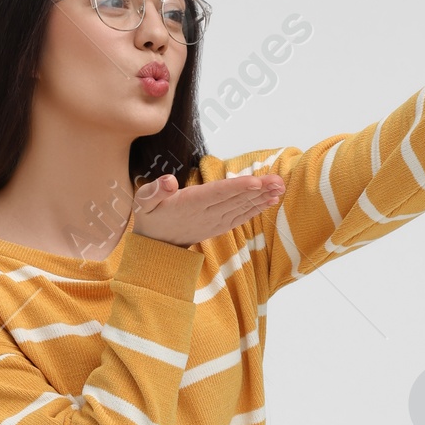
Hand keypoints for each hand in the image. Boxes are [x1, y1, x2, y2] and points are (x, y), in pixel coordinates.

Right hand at [131, 170, 285, 246]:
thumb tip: (168, 182)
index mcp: (189, 204)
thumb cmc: (150, 216)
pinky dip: (255, 209)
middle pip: (235, 200)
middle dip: (258, 190)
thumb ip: (154, 190)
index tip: (256, 181)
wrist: (154, 244)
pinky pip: (239, 217)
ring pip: (240, 208)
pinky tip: (269, 201)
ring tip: (279, 188)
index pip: (217, 193)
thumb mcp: (144, 201)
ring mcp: (213, 222)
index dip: (237, 188)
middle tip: (279, 180)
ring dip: (261, 198)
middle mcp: (205, 214)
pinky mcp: (217, 226)